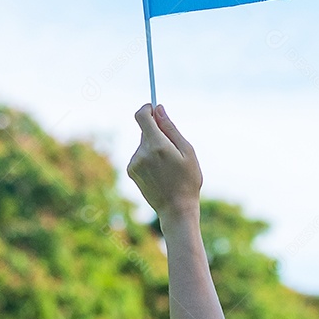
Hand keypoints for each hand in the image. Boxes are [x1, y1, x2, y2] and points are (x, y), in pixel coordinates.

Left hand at [127, 104, 202, 222]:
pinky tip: (160, 172)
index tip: (154, 108)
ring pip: (143, 143)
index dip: (147, 108)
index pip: (141, 116)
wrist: (176, 209)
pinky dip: (148, 157)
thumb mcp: (187, 151)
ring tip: (168, 165)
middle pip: (145, 130)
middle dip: (157, 132)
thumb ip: (171, 128)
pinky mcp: (131, 171)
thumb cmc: (188, 180)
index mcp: (157, 145)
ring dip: (153, 146)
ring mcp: (134, 163)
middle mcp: (141, 153)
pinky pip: (140, 155)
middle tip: (173, 148)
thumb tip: (158, 109)